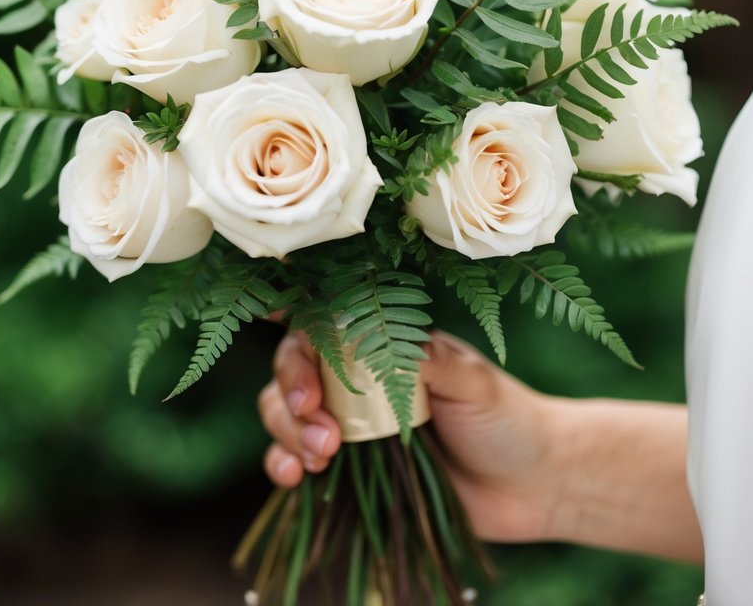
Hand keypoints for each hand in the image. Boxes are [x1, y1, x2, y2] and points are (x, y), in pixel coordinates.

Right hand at [258, 329, 567, 543]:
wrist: (534, 487)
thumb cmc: (507, 419)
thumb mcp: (472, 381)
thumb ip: (426, 358)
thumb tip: (375, 336)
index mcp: (383, 347)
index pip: (321, 329)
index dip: (297, 343)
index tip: (293, 365)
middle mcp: (357, 381)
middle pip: (293, 372)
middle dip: (291, 396)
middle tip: (322, 428)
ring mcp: (351, 426)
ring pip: (286, 415)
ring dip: (288, 433)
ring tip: (321, 458)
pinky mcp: (351, 472)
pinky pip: (297, 462)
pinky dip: (284, 465)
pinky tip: (295, 477)